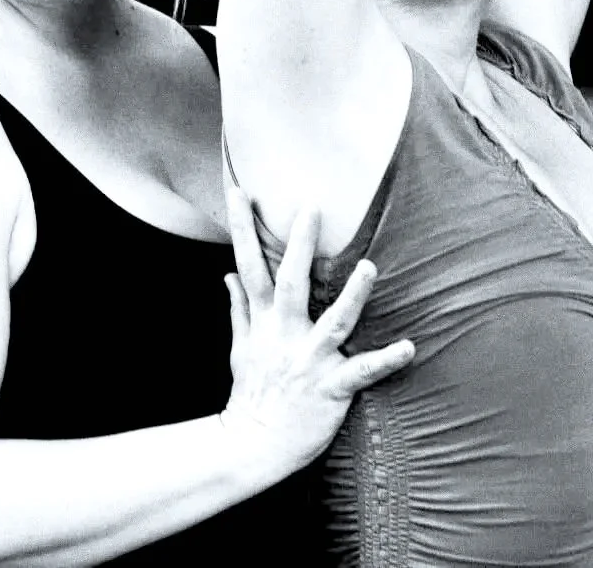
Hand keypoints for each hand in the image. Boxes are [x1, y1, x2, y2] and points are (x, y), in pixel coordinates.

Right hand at [218, 184, 413, 477]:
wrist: (253, 444)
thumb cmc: (251, 393)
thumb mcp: (239, 346)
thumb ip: (238, 307)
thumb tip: (226, 273)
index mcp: (263, 322)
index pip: (250, 265)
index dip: (242, 228)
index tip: (239, 192)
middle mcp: (284, 335)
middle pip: (291, 282)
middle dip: (300, 244)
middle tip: (311, 205)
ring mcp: (308, 360)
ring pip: (333, 322)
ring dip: (353, 295)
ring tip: (369, 266)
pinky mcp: (331, 387)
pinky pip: (362, 372)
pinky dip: (386, 360)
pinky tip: (409, 347)